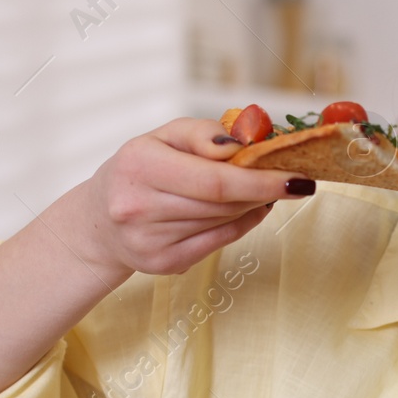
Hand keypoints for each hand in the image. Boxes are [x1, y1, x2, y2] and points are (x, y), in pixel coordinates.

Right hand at [73, 117, 311, 278]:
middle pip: (225, 203)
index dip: (262, 181)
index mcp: (140, 166)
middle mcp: (140, 207)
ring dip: (254, 205)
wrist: (100, 221)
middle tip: (288, 180)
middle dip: (263, 191)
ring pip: (226, 222)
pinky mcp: (164, 264)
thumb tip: (242, 147)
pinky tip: (249, 210)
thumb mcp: (163, 136)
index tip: (298, 177)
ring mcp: (151, 241)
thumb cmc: (140, 169)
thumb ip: (202, 133)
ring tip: (261, 190)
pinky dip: (243, 224)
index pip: (216, 181)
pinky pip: (221, 241)